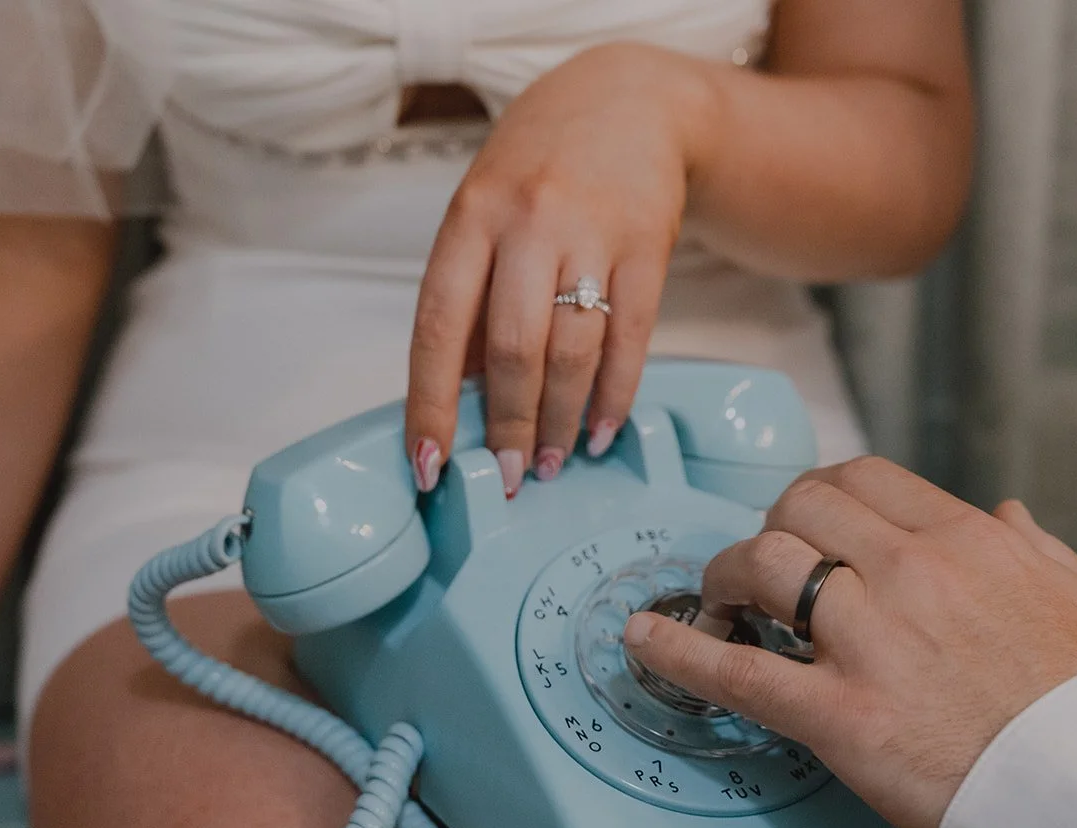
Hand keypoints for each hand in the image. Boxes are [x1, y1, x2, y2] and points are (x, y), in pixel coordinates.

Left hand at [404, 43, 714, 497]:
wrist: (631, 101)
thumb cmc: (540, 168)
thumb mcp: (485, 214)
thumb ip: (474, 297)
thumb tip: (462, 398)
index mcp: (471, 216)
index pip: (439, 324)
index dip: (431, 402)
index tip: (428, 463)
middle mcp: (528, 222)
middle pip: (514, 348)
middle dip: (508, 426)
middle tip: (507, 476)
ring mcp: (592, 233)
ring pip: (574, 350)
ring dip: (560, 420)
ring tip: (549, 463)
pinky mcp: (648, 247)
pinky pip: (632, 338)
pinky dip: (615, 395)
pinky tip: (601, 430)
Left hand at [622, 456, 1076, 827]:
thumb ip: (1046, 551)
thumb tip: (1011, 515)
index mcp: (970, 541)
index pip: (863, 478)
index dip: (819, 496)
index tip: (808, 526)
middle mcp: (911, 572)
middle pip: (799, 507)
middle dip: (769, 529)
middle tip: (763, 571)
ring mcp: (870, 641)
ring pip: (761, 564)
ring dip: (727, 577)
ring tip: (720, 605)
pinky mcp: (841, 717)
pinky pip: (736, 670)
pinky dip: (678, 650)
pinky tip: (642, 640)